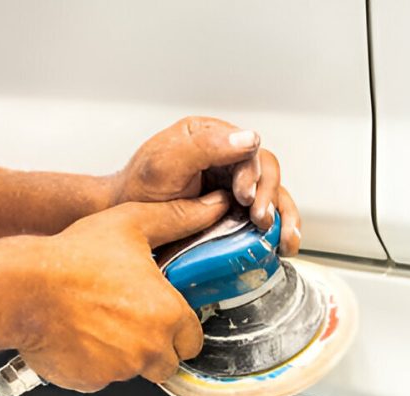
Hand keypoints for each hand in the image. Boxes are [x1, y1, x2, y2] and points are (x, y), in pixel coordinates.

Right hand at [14, 190, 229, 391]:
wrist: (21, 289)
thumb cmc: (71, 258)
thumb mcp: (131, 224)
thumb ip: (178, 218)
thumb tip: (213, 206)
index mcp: (167, 314)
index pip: (192, 340)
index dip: (178, 329)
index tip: (160, 316)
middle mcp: (149, 347)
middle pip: (166, 362)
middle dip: (154, 347)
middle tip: (128, 320)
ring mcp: (120, 370)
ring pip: (132, 370)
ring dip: (123, 355)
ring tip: (97, 322)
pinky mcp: (90, 382)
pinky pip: (99, 379)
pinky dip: (92, 364)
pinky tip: (78, 336)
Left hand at [113, 116, 302, 255]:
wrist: (125, 220)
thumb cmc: (139, 189)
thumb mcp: (165, 163)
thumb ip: (205, 147)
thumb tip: (249, 139)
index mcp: (212, 137)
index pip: (247, 149)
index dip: (251, 173)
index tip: (242, 196)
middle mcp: (228, 159)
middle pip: (266, 171)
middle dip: (268, 196)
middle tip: (258, 219)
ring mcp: (234, 186)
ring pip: (275, 193)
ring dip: (284, 215)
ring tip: (282, 239)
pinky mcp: (236, 212)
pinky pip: (267, 215)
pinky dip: (281, 229)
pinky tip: (284, 244)